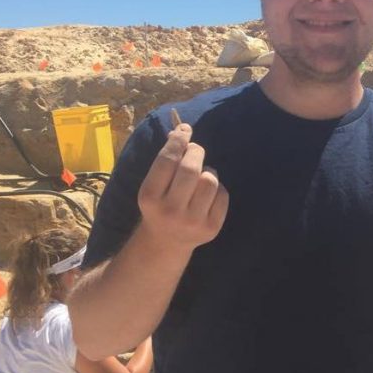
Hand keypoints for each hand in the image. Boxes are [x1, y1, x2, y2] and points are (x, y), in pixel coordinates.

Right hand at [137, 122, 228, 251]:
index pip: (167, 160)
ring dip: (207, 171)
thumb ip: (166, 160)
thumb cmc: (160, 204)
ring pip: (210, 180)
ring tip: (200, 176)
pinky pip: (222, 194)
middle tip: (195, 150)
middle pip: (191, 168)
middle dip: (196, 152)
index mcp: (149, 197)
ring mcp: (192, 221)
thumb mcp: (153, 184)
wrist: (166, 241)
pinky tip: (206, 194)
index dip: (179, 140)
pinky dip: (217, 188)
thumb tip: (182, 130)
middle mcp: (170, 211)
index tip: (185, 130)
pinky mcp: (211, 228)